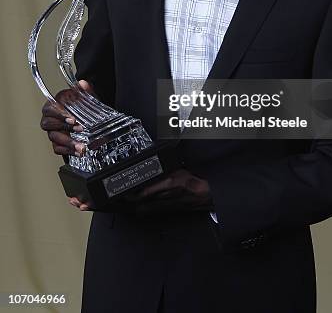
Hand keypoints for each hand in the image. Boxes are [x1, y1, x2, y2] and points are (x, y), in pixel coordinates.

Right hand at [40, 80, 93, 156]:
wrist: (84, 117)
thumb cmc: (79, 106)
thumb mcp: (84, 97)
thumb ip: (84, 90)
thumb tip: (83, 84)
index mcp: (53, 106)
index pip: (50, 109)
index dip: (59, 114)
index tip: (72, 119)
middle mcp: (49, 119)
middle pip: (48, 125)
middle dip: (64, 127)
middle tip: (79, 129)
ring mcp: (52, 132)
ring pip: (54, 138)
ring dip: (68, 142)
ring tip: (81, 146)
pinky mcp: (57, 143)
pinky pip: (57, 149)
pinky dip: (68, 151)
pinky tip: (78, 152)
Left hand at [67, 169, 211, 213]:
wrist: (199, 195)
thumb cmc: (186, 186)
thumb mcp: (170, 180)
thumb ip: (153, 187)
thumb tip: (137, 192)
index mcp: (144, 201)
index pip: (115, 202)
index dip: (98, 202)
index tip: (84, 201)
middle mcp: (141, 207)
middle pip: (111, 207)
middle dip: (93, 204)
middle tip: (75, 201)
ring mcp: (142, 207)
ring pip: (116, 207)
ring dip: (100, 205)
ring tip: (83, 202)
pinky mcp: (145, 205)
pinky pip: (124, 206)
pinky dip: (112, 203)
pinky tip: (105, 200)